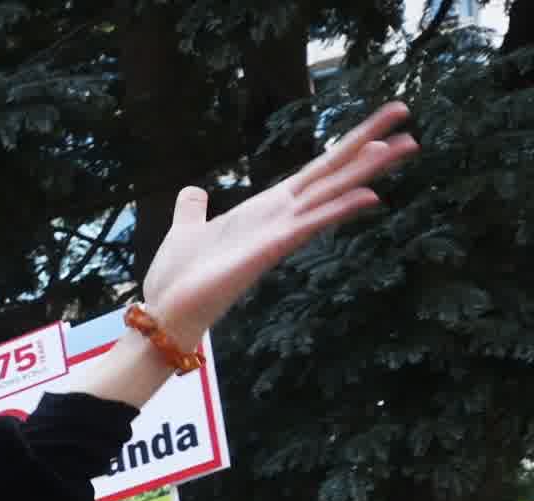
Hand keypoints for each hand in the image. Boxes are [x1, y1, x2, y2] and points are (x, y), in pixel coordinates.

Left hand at [131, 103, 415, 348]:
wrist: (165, 312)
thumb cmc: (179, 277)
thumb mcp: (187, 230)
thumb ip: (193, 210)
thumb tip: (193, 192)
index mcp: (267, 208)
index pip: (316, 170)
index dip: (347, 145)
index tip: (380, 123)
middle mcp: (282, 217)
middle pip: (334, 173)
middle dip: (370, 144)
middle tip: (406, 115)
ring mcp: (280, 233)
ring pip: (333, 193)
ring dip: (368, 169)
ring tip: (406, 144)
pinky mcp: (270, 250)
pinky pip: (310, 225)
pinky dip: (338, 210)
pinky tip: (370, 195)